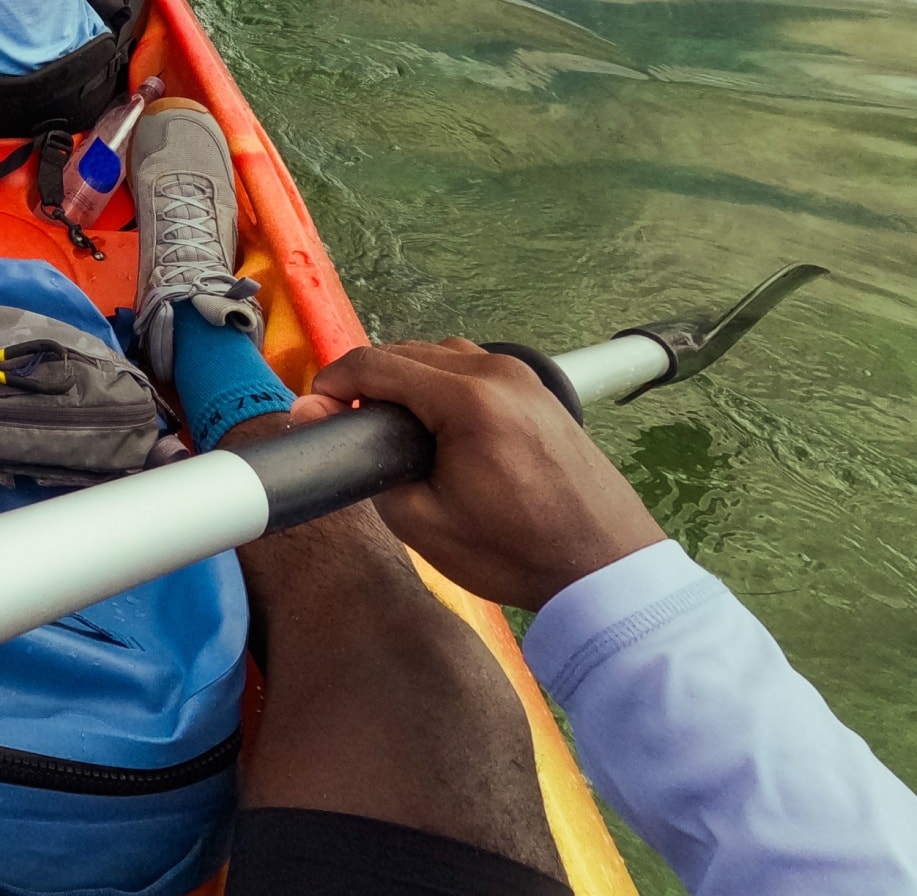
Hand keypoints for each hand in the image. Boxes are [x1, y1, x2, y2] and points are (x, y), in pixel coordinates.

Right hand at [292, 340, 663, 609]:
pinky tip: (435, 426)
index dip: (332, 384)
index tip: (312, 413)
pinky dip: (441, 384)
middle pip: (407, 352)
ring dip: (406, 379)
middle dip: (367, 381)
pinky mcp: (538, 390)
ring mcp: (523, 377)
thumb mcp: (421, 521)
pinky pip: (472, 368)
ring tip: (390, 427)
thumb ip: (365, 461)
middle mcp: (497, 371)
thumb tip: (318, 415)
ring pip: (440, 354)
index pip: (376, 364)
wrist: (604, 564)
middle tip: (345, 426)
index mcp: (468, 399)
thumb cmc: (515, 551)